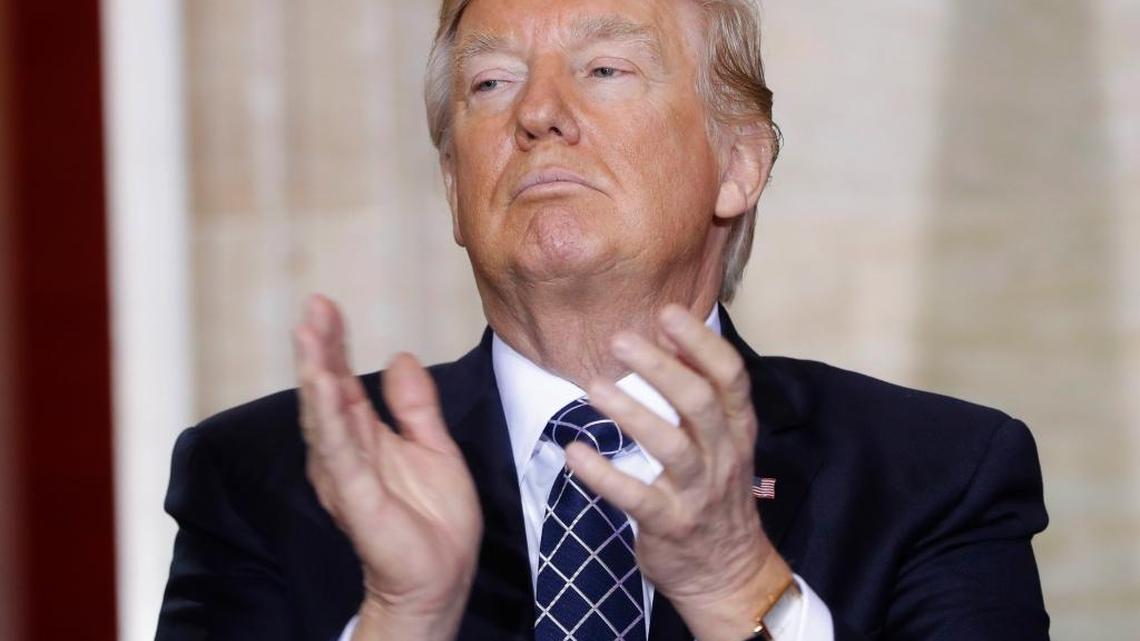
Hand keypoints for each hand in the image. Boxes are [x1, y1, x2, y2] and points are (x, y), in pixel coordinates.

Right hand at [294, 295, 481, 640]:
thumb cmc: (435, 520)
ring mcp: (347, 474)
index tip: (325, 305)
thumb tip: (399, 356)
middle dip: (318, 348)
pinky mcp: (355, 496)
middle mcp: (346, 453)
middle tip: (313, 305)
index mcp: (365, 437)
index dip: (333, 344)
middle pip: (326, 391)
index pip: (342, 381)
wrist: (443, 576)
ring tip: (308, 332)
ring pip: (323, 415)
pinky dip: (328, 417)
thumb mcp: (433, 446)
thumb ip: (415, 405)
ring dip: (315, 373)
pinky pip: (338, 452)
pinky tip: (323, 386)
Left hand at [566, 305, 792, 640]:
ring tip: (593, 387)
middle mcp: (722, 456)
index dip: (701, 342)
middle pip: (698, 403)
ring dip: (631, 413)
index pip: (730, 377)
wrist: (728, 574)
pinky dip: (602, 474)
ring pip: (670, 446)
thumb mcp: (724, 443)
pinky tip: (573, 452)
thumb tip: (677, 338)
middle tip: (620, 340)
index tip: (668, 312)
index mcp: (737, 430)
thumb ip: (704, 395)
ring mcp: (697, 492)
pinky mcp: (668, 524)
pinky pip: (634, 496)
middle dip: (661, 367)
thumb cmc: (716, 496)